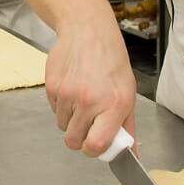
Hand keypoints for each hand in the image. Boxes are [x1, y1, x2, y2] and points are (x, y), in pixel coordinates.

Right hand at [44, 11, 136, 156]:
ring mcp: (68, 94)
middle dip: (80, 137)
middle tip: (88, 122)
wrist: (88, 31)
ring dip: (71, 120)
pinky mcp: (52, 86)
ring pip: (62, 126)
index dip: (93, 150)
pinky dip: (62, 106)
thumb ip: (127, 126)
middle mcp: (89, 101)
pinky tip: (72, 88)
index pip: (95, 145)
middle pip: (73, 141)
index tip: (95, 144)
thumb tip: (131, 153)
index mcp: (114, 105)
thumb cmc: (111, 61)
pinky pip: (54, 110)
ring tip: (81, 99)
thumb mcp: (128, 93)